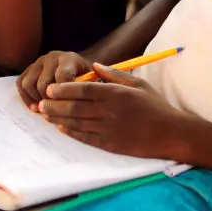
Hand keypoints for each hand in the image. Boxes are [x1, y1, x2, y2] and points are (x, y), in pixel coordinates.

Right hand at [16, 50, 92, 109]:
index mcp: (69, 59)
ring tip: (44, 110)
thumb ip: (84, 90)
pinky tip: (34, 106)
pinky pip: (20, 83)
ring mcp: (38, 61)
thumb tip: (75, 107)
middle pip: (43, 84)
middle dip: (48, 101)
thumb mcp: (90, 81)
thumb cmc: (84, 77)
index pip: (63, 77)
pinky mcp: (29, 67)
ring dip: (35, 100)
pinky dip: (25, 97)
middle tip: (54, 113)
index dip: (64, 95)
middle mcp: (52, 57)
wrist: (76, 65)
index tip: (66, 108)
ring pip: (29, 84)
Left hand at [38, 65, 184, 159]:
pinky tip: (61, 128)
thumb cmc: (156, 106)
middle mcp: (110, 111)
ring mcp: (110, 129)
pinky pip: (86, 137)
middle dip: (54, 105)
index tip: (50, 89)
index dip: (63, 89)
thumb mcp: (138, 84)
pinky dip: (71, 132)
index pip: (83, 89)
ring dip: (58, 119)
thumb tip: (95, 66)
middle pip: (75, 107)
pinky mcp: (111, 144)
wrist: (171, 133)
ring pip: (77, 123)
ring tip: (45, 115)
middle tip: (40, 103)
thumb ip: (115, 75)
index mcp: (116, 93)